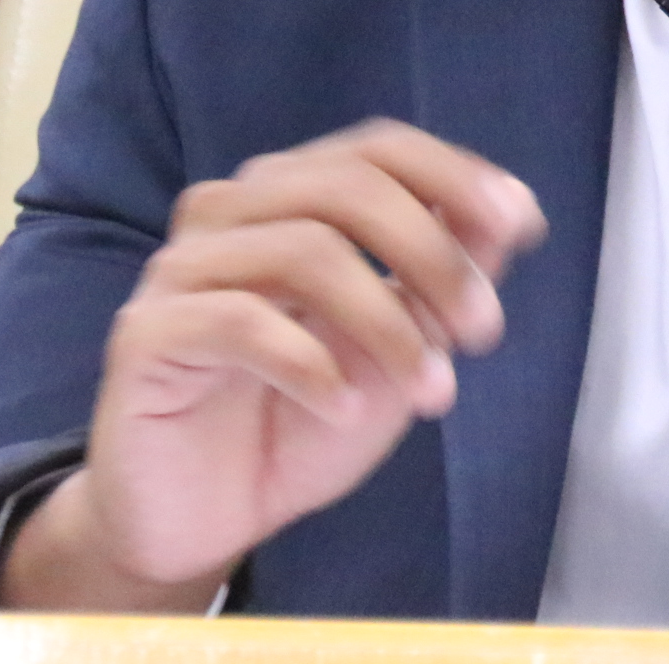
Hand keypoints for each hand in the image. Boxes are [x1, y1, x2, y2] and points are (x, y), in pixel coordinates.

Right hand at [0, 120, 546, 609]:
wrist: (201, 519)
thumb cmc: (300, 422)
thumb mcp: (397, 351)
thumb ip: (441, 281)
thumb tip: (507, 217)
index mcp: (288, 199)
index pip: (375, 149)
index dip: (454, 175)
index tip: (521, 225)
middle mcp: (229, 213)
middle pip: (346, 187)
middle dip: (434, 254)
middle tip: (483, 329)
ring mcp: (181, 268)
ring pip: (305, 251)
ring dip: (389, 322)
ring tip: (433, 392)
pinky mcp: (146, 334)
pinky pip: (242, 323)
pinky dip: (313, 365)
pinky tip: (346, 408)